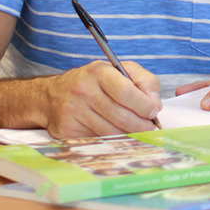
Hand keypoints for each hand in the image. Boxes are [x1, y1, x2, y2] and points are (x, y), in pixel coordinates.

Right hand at [45, 60, 162, 137]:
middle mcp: (83, 90)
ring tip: (137, 130)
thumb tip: (155, 104)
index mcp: (99, 72)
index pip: (126, 92)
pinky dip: (113, 139)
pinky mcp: (67, 129)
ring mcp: (73, 110)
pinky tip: (118, 133)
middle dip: (141, 125)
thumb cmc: (95, 82)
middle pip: (120, 115)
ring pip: (111, 131)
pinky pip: (98, 139)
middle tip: (150, 128)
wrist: (54, 94)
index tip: (153, 112)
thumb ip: (144, 81)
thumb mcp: (121, 71)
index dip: (143, 105)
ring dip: (129, 134)